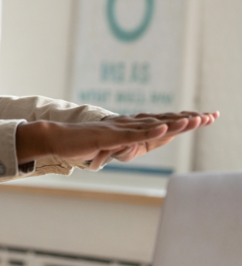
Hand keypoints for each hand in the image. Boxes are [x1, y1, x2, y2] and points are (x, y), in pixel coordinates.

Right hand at [15, 111, 218, 167]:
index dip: (181, 120)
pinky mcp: (108, 136)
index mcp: (127, 128)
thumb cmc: (77, 144)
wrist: (55, 138)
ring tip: (197, 121)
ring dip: (175, 123)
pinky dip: (150, 130)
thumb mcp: (105, 148)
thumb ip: (118, 147)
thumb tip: (129, 149)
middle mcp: (126, 124)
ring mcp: (118, 129)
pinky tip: (165, 127)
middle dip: (187, 119)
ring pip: (151, 125)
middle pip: (162, 120)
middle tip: (211, 116)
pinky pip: (132, 134)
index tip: (203, 118)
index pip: (160, 122)